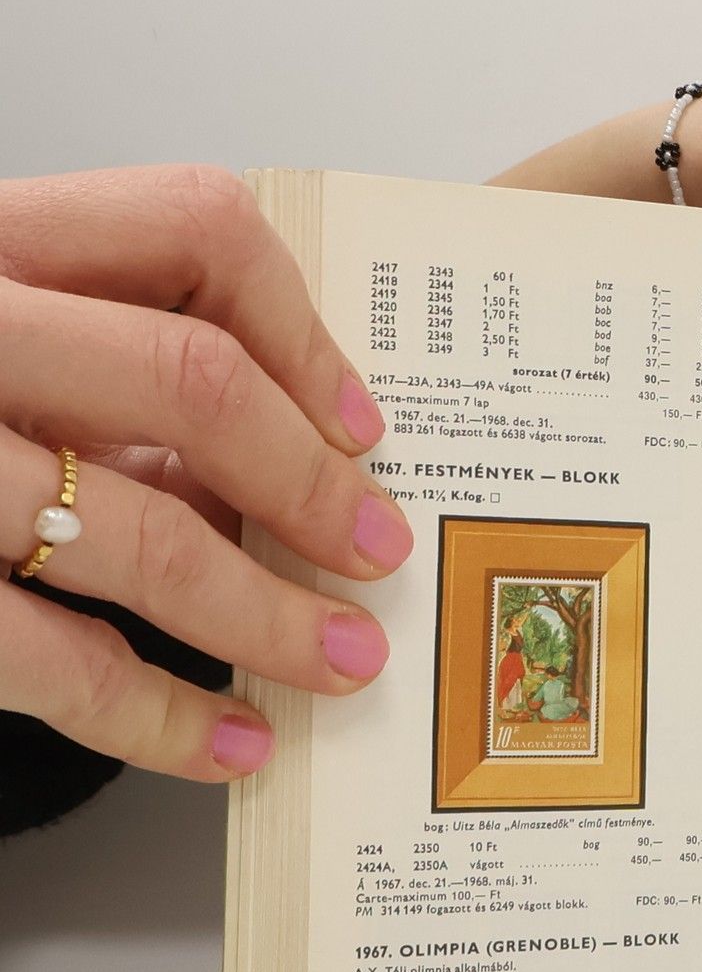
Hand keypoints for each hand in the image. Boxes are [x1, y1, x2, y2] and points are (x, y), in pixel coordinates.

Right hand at [0, 167, 410, 780]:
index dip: (303, 331)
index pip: (190, 229)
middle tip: (377, 551)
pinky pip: (56, 662)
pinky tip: (229, 742)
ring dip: (269, 615)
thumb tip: (277, 473)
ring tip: (340, 660)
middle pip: (189, 382)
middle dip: (312, 485)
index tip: (360, 423)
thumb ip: (104, 378)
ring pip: (139, 532)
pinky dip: (162, 715)